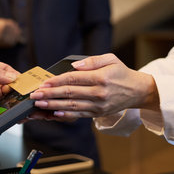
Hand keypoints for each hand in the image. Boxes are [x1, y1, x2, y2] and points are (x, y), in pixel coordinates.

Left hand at [29, 54, 158, 118]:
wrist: (137, 91)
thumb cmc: (122, 73)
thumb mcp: (111, 59)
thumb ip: (92, 61)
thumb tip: (73, 66)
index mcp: (101, 78)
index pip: (74, 79)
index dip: (57, 81)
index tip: (44, 82)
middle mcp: (99, 93)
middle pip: (70, 93)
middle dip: (50, 94)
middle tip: (35, 95)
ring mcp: (98, 105)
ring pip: (72, 105)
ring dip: (53, 105)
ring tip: (40, 104)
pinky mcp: (98, 113)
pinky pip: (79, 114)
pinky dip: (66, 114)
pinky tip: (54, 113)